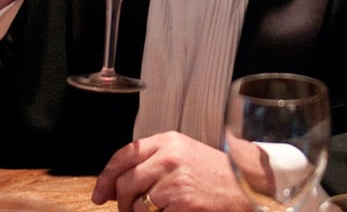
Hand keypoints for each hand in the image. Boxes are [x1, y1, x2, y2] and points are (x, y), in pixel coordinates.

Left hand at [93, 131, 250, 211]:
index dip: (105, 178)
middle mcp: (169, 157)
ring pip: (137, 205)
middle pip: (125, 184)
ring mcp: (176, 180)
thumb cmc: (215, 174)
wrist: (247, 185)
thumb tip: (113, 187)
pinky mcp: (183, 203)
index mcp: (167, 141)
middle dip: (123, 204)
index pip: (123, 156)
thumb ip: (150, 163)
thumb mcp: (183, 155)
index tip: (99, 194)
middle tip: (130, 211)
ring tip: (161, 211)